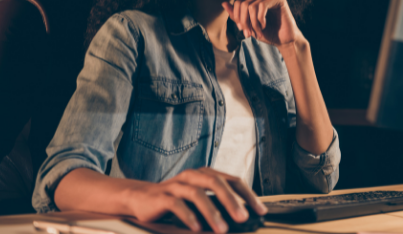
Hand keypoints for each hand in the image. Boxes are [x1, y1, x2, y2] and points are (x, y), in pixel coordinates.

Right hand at [124, 167, 266, 232]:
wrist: (141, 199)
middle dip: (232, 201)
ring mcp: (176, 185)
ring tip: (222, 230)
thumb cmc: (177, 200)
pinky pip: (176, 204)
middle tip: (243, 218)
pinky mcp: (162, 196)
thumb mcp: (200, 199)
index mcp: (206, 174)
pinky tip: (197, 228)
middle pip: (216, 183)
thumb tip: (243, 217)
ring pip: (197, 194)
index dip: (248, 195)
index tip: (261, 211)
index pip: (233, 181)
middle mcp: (193, 176)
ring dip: (211, 212)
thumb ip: (218, 204)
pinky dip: (188, 217)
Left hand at [223, 0, 302, 47]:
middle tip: (249, 33)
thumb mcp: (248, 26)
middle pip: (243, 3)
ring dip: (252, 22)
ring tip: (258, 32)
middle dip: (243, 21)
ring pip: (251, 5)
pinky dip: (260, 19)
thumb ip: (236, 16)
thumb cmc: (268, 33)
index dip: (237, 18)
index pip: (238, 2)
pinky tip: (264, 26)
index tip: (243, 30)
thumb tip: (223, 3)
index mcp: (255, 0)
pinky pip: (262, 5)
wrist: (285, 41)